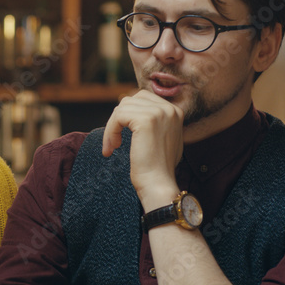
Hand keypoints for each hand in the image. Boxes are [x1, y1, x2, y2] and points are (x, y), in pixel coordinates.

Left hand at [101, 91, 183, 208]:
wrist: (158, 184)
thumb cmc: (157, 168)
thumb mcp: (161, 139)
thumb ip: (154, 123)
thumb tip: (133, 114)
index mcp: (174, 111)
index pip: (142, 99)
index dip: (126, 116)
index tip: (121, 136)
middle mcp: (169, 109)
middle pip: (131, 100)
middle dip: (118, 119)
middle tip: (114, 140)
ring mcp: (159, 113)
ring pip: (122, 108)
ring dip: (112, 127)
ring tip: (112, 146)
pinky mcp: (146, 120)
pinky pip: (118, 116)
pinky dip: (110, 131)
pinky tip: (112, 147)